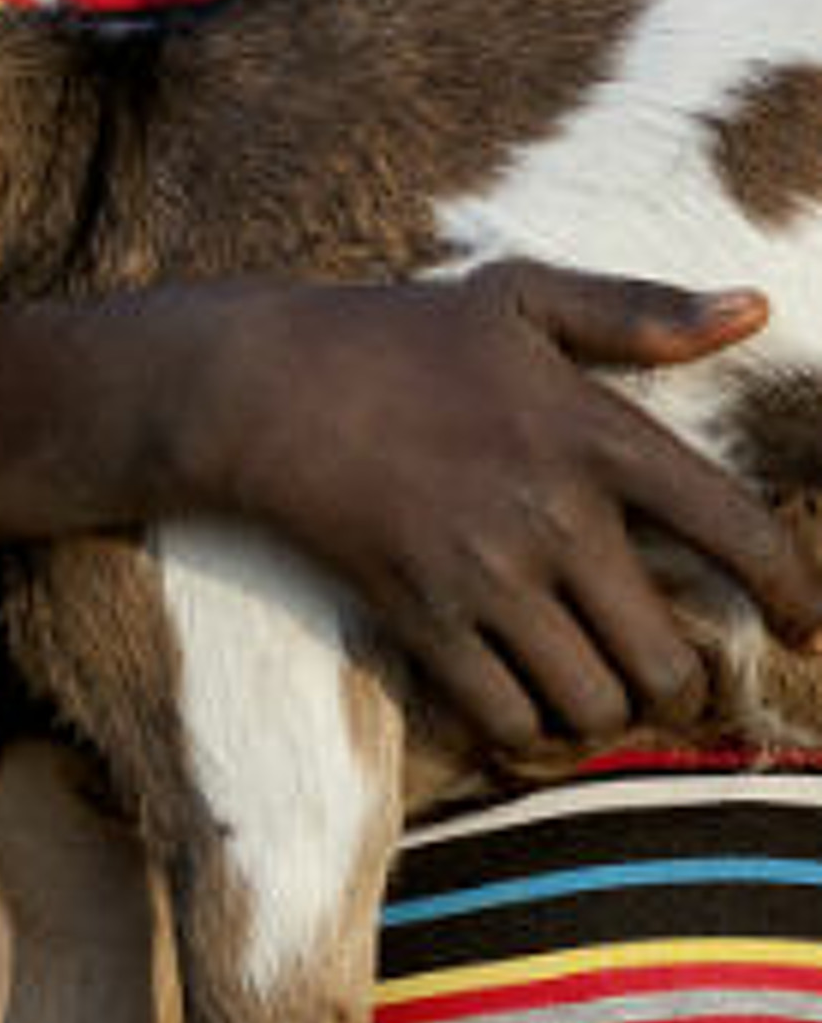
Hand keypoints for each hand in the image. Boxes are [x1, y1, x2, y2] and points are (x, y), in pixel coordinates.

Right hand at [178, 260, 819, 752]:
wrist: (257, 389)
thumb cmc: (392, 336)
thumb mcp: (516, 295)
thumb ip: (637, 308)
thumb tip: (755, 307)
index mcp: (592, 432)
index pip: (736, 531)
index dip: (794, 594)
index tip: (806, 629)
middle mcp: (551, 514)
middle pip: (668, 656)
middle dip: (684, 685)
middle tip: (669, 677)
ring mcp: (482, 574)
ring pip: (594, 702)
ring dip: (606, 712)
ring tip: (595, 690)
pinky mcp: (418, 617)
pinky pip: (505, 714)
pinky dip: (526, 726)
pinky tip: (522, 700)